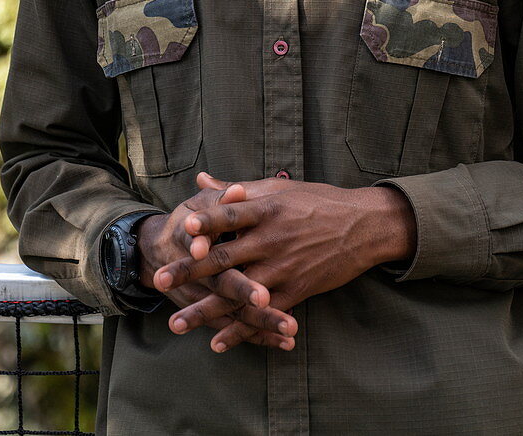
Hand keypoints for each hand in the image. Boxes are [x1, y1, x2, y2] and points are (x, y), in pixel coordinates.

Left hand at [156, 173, 415, 352]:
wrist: (363, 226)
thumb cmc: (318, 201)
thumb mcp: (279, 189)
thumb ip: (237, 189)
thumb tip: (201, 180)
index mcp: (267, 208)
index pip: (230, 213)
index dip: (207, 220)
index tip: (181, 227)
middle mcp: (271, 238)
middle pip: (224, 256)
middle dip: (190, 271)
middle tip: (159, 281)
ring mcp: (283, 267)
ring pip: (238, 292)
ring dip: (207, 310)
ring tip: (177, 324)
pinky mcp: (296, 290)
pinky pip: (263, 314)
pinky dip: (241, 329)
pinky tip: (218, 342)